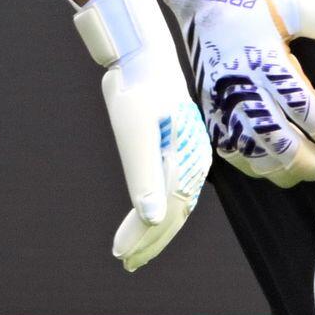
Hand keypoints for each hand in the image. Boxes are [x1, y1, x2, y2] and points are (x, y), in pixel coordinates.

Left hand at [70, 0, 212, 271]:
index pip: (166, 212)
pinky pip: (174, 189)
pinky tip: (147, 220)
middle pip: (173, 213)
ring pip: (175, 205)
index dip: (145, 238)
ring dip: (154, 231)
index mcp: (185, 157)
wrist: (144, 53)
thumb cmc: (137, 86)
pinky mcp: (179, 147)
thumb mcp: (134, 128)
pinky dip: (160, 210)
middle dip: (150, 241)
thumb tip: (149, 217)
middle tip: (126, 261)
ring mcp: (187, 154)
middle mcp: (192, 160)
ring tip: (132, 250)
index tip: (122, 254)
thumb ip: (142, 174)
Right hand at [163, 0, 314, 186]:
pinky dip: (254, 167)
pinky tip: (270, 163)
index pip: (306, 111)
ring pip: (255, 157)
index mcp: (267, 65)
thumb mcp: (294, 2)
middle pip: (280, 145)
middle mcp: (245, 91)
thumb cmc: (251, 1)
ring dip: (284, 169)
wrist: (201, 1)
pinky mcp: (211, 112)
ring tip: (304, 167)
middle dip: (310, 161)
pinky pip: (231, 154)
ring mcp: (224, 106)